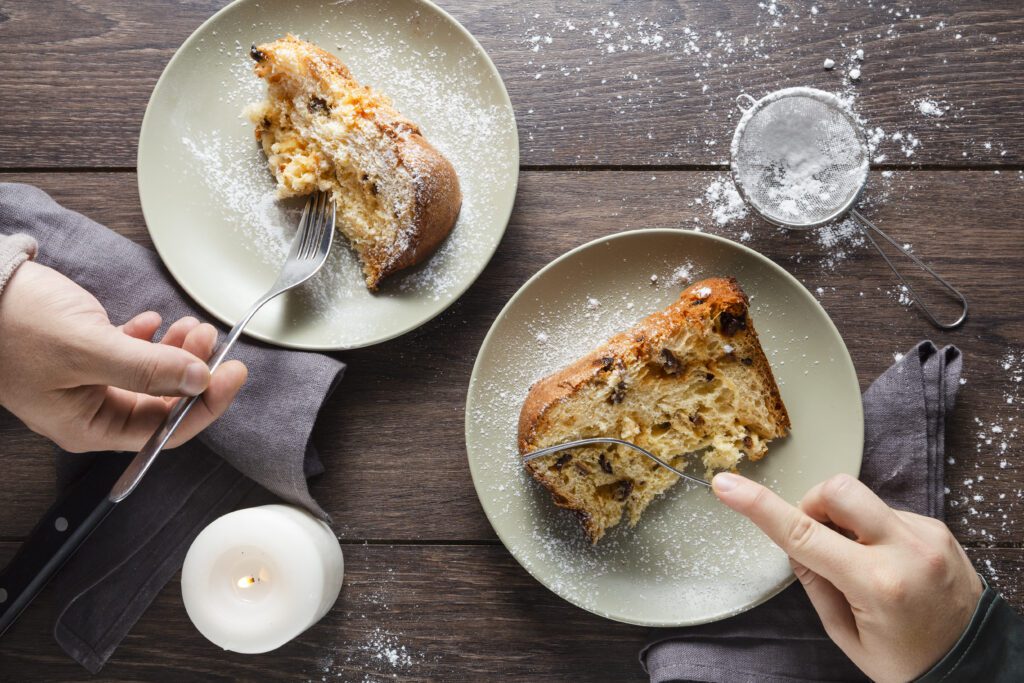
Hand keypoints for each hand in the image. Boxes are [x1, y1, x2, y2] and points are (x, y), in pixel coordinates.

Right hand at [0, 261, 247, 451]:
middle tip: (210, 337)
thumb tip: (199, 379)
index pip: (165, 430)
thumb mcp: (88, 348)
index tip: (234, 374)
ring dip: (176, 351)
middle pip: (163, 401)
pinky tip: (154, 322)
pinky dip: (150, 339)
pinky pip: (130, 354)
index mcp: (90, 427)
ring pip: (152, 375)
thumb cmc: (14, 324)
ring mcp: (88, 383)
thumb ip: (147, 368)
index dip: (206, 404)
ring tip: (190, 325)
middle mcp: (91, 411)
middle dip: (193, 371)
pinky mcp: (83, 354)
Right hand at [712, 471, 981, 682]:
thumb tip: (792, 542)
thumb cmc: (907, 662)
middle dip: (813, 504)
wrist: (976, 666)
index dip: (758, 507)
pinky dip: (873, 531)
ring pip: (862, 499)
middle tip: (817, 538)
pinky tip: (887, 564)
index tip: (727, 485)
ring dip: (847, 522)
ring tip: (861, 564)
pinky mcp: (939, 529)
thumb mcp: (848, 636)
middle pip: (838, 489)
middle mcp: (905, 550)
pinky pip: (888, 512)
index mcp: (876, 584)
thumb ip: (814, 583)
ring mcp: (927, 536)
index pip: (802, 534)